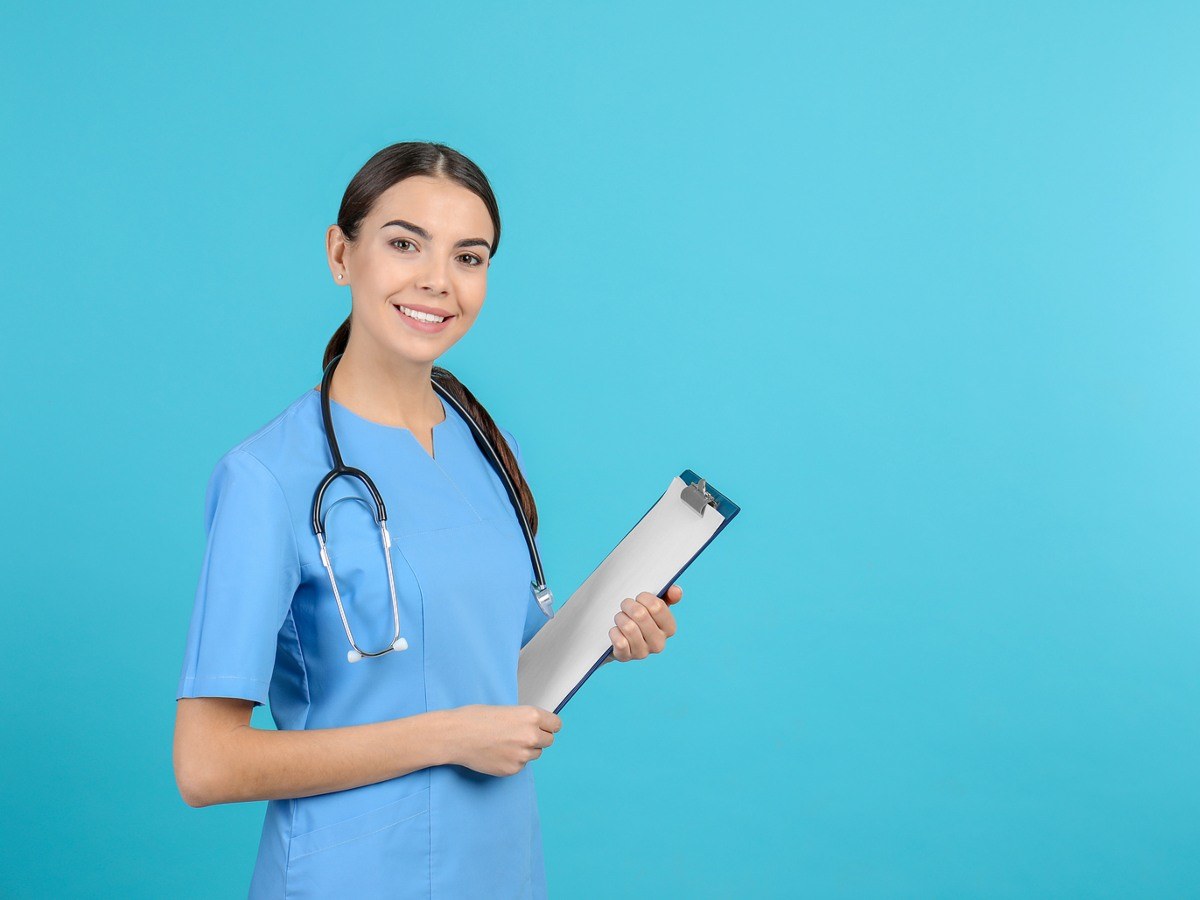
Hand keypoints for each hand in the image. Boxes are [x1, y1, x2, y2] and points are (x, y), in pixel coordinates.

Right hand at [446, 704, 561, 776]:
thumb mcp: (507, 710)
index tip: (545, 727)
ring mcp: (522, 755)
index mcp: (531, 716)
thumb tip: (537, 726)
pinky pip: (521, 765)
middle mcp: (530, 735)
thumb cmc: (475, 719)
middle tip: (521, 735)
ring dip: (526, 750)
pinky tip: (497, 753)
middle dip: (538, 738)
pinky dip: (513, 760)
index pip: (556, 724)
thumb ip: (526, 719)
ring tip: (505, 743)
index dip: (548, 725)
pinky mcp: (513, 769)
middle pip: (549, 740)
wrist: (456, 736)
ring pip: (535, 754)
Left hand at [608, 584, 682, 661]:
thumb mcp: (655, 605)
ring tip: (620, 618)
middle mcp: (659, 643)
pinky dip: (614, 632)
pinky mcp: (626, 657)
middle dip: (628, 605)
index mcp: (669, 628)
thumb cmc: (641, 618)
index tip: (639, 598)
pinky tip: (616, 631)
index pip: (657, 606)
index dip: (643, 597)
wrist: (621, 638)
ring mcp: (643, 652)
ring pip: (628, 627)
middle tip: (626, 606)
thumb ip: (668, 595)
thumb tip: (675, 591)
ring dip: (620, 618)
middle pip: (640, 615)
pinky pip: (619, 641)